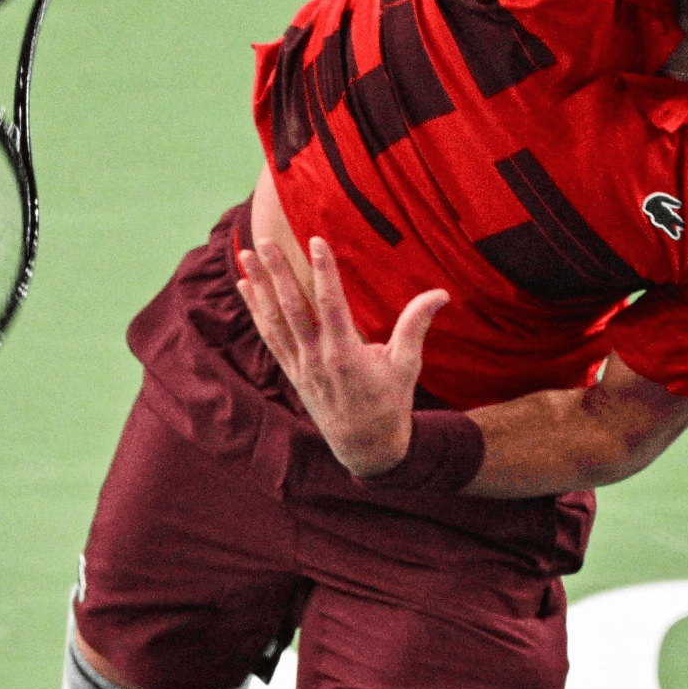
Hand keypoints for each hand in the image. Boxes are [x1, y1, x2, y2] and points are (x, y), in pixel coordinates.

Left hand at [236, 236, 449, 477]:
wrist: (365, 448)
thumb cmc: (390, 404)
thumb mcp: (407, 366)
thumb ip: (417, 326)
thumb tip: (441, 293)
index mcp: (346, 355)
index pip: (331, 304)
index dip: (323, 271)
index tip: (316, 241)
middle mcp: (317, 359)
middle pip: (292, 308)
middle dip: (277, 273)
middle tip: (264, 241)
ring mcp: (301, 366)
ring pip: (274, 320)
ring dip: (259, 287)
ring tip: (246, 255)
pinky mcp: (292, 372)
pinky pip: (270, 336)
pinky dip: (256, 311)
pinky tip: (246, 288)